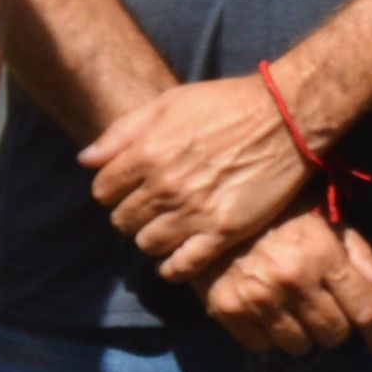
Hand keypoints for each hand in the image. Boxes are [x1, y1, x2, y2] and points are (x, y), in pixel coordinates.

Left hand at [81, 72, 317, 283]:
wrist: (286, 117)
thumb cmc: (226, 103)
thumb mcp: (167, 103)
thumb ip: (122, 132)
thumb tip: (85, 160)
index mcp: (146, 154)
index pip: (102, 192)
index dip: (113, 190)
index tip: (130, 188)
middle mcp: (165, 187)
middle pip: (122, 221)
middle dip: (131, 214)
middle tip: (151, 206)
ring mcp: (194, 212)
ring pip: (147, 244)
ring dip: (151, 238)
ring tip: (167, 227)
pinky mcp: (223, 231)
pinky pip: (182, 265)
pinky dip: (172, 268)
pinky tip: (175, 259)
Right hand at [205, 212, 371, 357]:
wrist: (213, 212)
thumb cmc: (281, 213)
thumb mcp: (327, 221)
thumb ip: (359, 254)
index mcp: (324, 254)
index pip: (365, 309)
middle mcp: (293, 280)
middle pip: (334, 334)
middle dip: (337, 327)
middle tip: (325, 309)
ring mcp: (258, 298)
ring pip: (299, 346)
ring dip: (303, 334)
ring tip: (294, 310)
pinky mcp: (227, 310)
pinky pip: (262, 346)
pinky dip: (268, 335)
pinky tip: (265, 311)